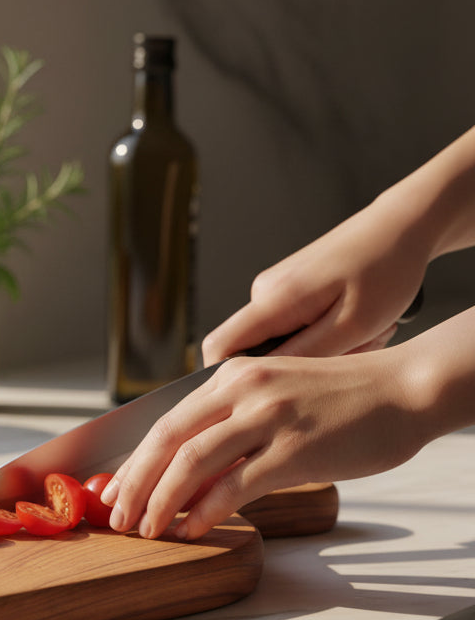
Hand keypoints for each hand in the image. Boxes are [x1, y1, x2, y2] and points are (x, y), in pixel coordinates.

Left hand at [100, 345, 425, 540]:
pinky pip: (236, 483)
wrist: (405, 388)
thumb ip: (232, 424)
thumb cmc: (342, 399)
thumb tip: (188, 472)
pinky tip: (193, 528)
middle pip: (168, 441)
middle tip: (118, 518)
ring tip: (148, 529)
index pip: (165, 422)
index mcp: (232, 377)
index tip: (113, 491)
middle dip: (135, 484)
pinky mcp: (294, 449)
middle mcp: (243, 390)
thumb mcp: (275, 396)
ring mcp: (268, 418)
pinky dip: (207, 510)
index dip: (134, 462)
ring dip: (162, 500)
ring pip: (193, 461)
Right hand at [202, 196, 428, 364]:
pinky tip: (356, 324)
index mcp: (273, 299)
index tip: (267, 393)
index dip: (227, 379)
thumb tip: (262, 379)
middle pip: (254, 350)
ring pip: (280, 341)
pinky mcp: (288, 288)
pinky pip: (293, 326)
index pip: (218, 348)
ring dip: (320, 349)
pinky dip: (325, 335)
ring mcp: (275, 288)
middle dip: (296, 365)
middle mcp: (264, 291)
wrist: (402, 226)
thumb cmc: (386, 270)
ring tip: (364, 334)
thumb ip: (302, 356)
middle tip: (350, 352)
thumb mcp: (352, 326)